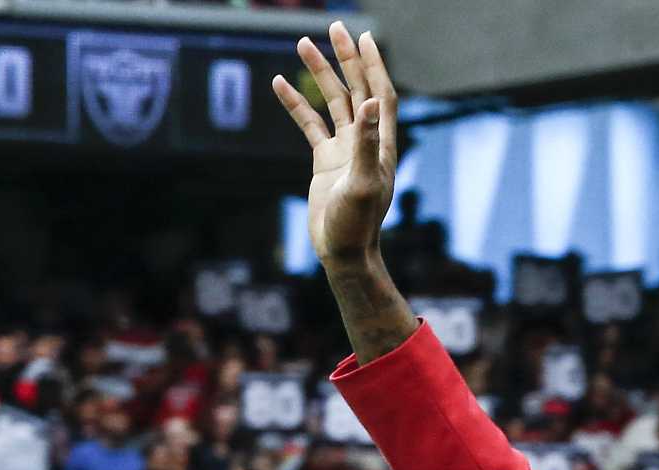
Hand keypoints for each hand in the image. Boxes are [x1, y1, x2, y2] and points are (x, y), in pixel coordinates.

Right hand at [274, 22, 398, 265]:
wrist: (342, 252)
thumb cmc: (357, 223)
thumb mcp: (362, 183)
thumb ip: (364, 143)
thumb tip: (368, 102)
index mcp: (380, 143)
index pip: (379, 94)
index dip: (374, 66)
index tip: (364, 38)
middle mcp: (364, 141)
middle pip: (356, 89)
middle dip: (346, 58)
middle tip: (334, 28)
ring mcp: (343, 149)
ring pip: (331, 102)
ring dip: (319, 75)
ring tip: (302, 45)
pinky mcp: (324, 160)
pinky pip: (309, 124)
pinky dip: (295, 105)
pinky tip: (279, 84)